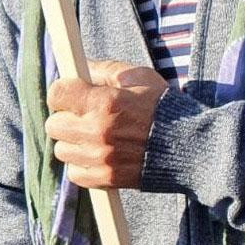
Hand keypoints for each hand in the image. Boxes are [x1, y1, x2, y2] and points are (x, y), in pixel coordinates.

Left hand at [45, 59, 167, 188]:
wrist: (191, 146)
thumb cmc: (163, 107)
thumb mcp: (137, 77)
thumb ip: (103, 70)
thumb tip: (77, 65)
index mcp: (104, 102)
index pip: (56, 94)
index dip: (62, 92)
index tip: (72, 94)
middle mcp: (98, 130)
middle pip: (53, 124)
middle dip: (66, 118)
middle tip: (84, 116)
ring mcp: (100, 157)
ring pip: (61, 150)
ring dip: (73, 143)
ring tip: (94, 137)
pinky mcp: (106, 178)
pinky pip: (74, 173)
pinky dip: (82, 165)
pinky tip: (99, 155)